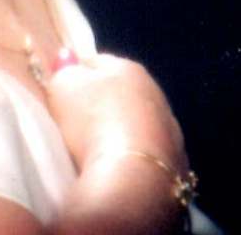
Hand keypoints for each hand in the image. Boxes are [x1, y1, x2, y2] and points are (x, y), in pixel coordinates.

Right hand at [46, 53, 185, 171]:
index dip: (77, 75)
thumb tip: (68, 60)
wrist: (133, 180)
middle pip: (122, 93)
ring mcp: (171, 131)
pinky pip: (148, 156)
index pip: (97, 62)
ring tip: (98, 153)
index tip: (63, 92)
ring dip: (123, 133)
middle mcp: (156, 94)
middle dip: (103, 105)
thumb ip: (64, 71)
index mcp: (129, 69)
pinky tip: (121, 171)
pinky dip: (135, 160)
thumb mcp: (64, 87)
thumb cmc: (93, 124)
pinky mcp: (177, 165)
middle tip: (77, 124)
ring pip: (139, 125)